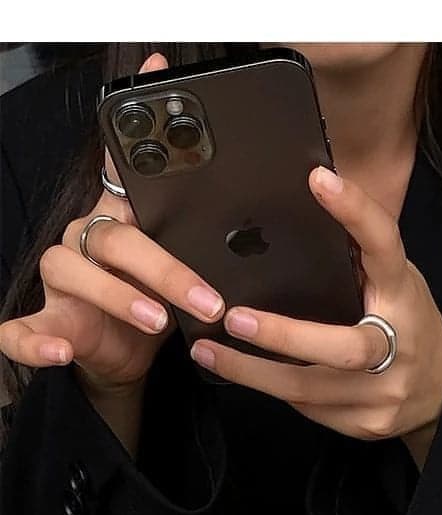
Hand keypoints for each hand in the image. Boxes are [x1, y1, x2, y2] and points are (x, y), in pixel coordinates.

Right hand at [0, 54, 225, 400]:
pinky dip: (35, 341)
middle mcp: (86, 238)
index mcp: (123, 219)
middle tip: (207, 298)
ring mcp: (63, 279)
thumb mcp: (188, 273)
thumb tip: (260, 232)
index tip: (158, 73)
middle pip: (116, 236)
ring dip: (117, 296)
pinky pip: (25, 329)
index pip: (126, 164)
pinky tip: (60, 351)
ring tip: (157, 320)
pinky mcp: (50, 321)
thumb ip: (210, 248)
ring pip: (74, 271)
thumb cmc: (156, 306)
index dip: (138, 122)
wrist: (125, 358)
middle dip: (165, 268)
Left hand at [190, 167, 441, 443]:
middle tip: (234, 318)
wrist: (441, 395)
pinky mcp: (366, 423)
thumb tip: (305, 207)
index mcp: (404, 295)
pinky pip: (309, 408)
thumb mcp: (396, 284)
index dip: (356, 213)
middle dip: (283, 336)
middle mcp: (399, 345)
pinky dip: (271, 388)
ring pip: (309, 388)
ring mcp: (383, 393)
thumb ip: (361, 260)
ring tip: (206, 350)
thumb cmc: (408, 325)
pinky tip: (242, 372)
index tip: (319, 179)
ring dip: (252, 372)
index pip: (385, 248)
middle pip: (342, 348)